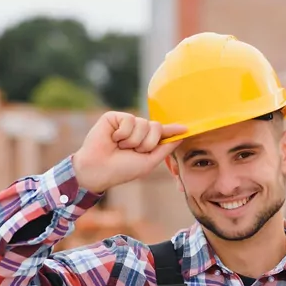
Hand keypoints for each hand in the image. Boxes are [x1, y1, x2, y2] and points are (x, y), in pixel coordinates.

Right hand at [72, 111, 186, 192]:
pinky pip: (129, 120)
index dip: (173, 130)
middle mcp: (137, 130)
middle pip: (156, 126)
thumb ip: (164, 149)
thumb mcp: (148, 162)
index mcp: (145, 141)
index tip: (186, 128)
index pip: (162, 133)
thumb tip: (180, 137)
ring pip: (143, 124)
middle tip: (133, 151)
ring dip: (133, 140)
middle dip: (148, 143)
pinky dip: (123, 134)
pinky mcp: (114, 117)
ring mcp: (125, 122)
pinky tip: (113, 139)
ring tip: (120, 146)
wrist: (99, 169)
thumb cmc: (122, 169)